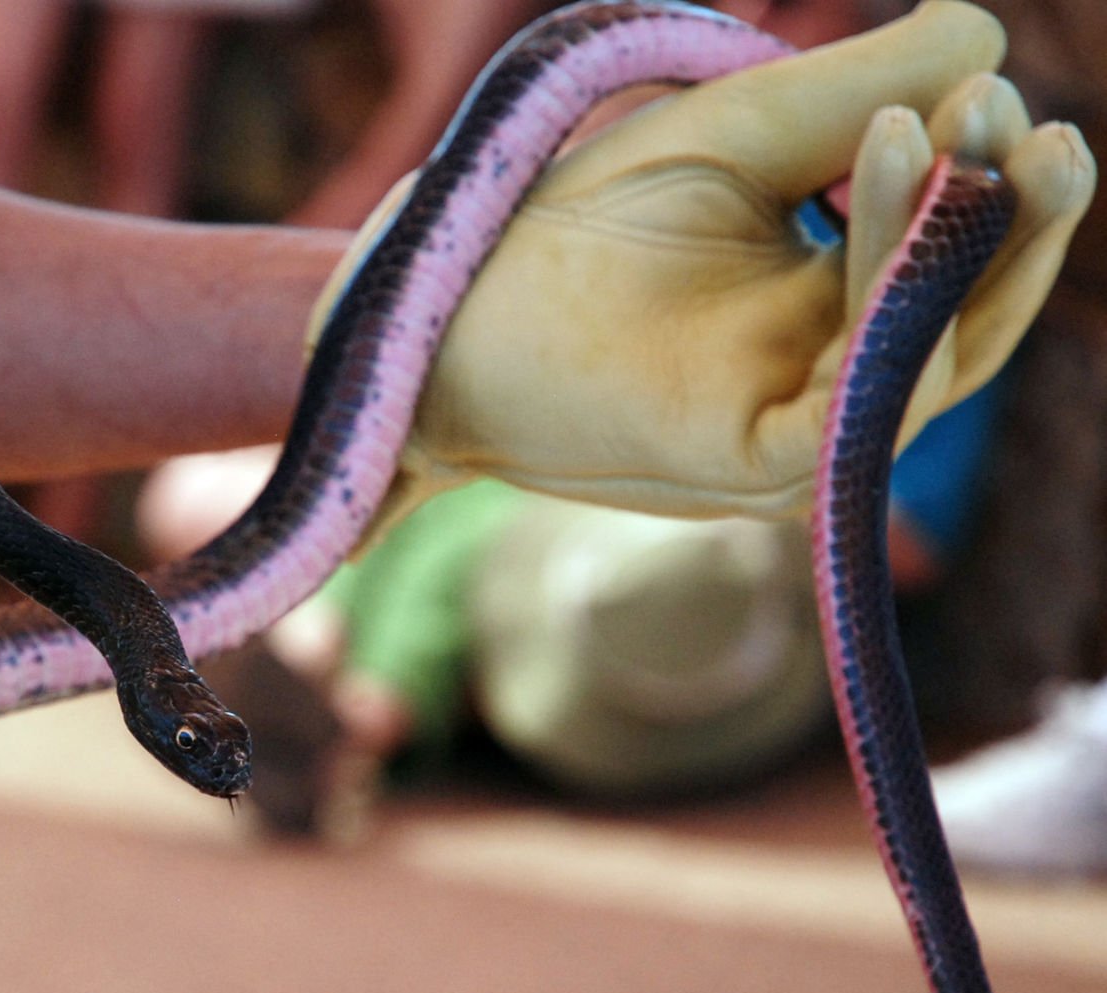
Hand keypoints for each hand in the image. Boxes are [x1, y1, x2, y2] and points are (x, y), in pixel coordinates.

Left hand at [321, 1, 1094, 524]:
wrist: (439, 305)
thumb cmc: (565, 227)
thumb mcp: (727, 141)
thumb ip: (846, 93)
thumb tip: (987, 37)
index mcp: (825, 309)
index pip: (943, 258)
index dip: (978, 175)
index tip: (982, 85)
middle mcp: (823, 379)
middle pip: (965, 316)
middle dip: (1013, 220)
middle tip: (1036, 128)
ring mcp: (795, 435)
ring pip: (929, 354)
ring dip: (961, 240)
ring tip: (967, 129)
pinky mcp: (756, 467)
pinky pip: (863, 396)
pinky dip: (889, 285)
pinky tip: (883, 161)